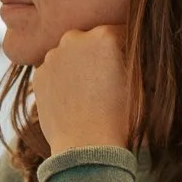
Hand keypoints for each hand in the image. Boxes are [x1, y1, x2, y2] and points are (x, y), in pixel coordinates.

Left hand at [34, 25, 133, 154]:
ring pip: (70, 55)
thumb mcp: (142, 84)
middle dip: (100, 55)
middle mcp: (75, 38)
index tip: (128, 67)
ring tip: (90, 94)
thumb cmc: (123, 118)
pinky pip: (54, 72)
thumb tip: (136, 53)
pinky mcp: (38, 76)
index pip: (119, 34)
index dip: (126, 51)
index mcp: (105, 35)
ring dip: (79, 66)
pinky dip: (62, 81)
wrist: (88, 148)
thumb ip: (138, 59)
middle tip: (108, 81)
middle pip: (91, 41)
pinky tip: (73, 100)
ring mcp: (52, 57)